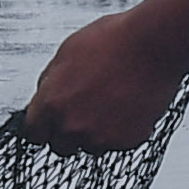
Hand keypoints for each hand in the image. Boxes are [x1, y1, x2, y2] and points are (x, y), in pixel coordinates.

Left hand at [24, 8, 188, 151]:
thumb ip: (51, 83)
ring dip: (98, 132)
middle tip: (86, 112)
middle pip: (61, 147)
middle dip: (69, 133)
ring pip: (91, 146)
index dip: (43, 127)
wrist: (154, 45)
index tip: (51, 124)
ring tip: (114, 102)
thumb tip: (45, 96)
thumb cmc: (112, 41)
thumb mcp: (66, 53)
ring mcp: (100, 136)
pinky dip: (123, 130)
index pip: (34, 134)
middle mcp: (72, 125)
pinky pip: (118, 143)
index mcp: (51, 103)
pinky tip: (130, 104)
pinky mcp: (127, 141)